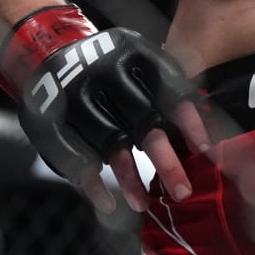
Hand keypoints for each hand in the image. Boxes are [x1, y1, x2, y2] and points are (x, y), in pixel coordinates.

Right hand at [0, 6, 210, 212]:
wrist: (49, 49)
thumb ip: (168, 88)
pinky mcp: (50, 115)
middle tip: (183, 192)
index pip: (168, 87)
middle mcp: (104, 69)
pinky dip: (91, 182)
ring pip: (109, 142)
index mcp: (132, 51)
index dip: (188, 119)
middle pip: (141, 120)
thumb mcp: (139, 60)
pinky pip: (73, 154)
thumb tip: (205, 134)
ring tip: (144, 204)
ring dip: (129, 177)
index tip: (204, 149)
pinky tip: (108, 203)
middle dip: (165, 160)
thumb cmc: (112, 66)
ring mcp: (75, 93)